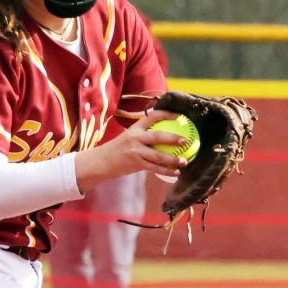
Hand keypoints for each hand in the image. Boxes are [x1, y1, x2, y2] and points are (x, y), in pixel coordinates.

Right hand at [74, 109, 189, 189]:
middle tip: (185, 140)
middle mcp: (135, 138)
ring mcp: (135, 151)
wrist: (102, 162)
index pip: (151, 117)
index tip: (178, 116)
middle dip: (172, 138)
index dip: (165, 114)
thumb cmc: (118, 150)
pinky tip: (176, 172)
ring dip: (172, 159)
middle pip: (157, 137)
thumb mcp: (128, 137)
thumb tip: (163, 134)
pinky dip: (166, 171)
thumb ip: (143, 135)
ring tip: (184, 161)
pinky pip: (154, 168)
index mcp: (134, 129)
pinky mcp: (136, 164)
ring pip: (158, 156)